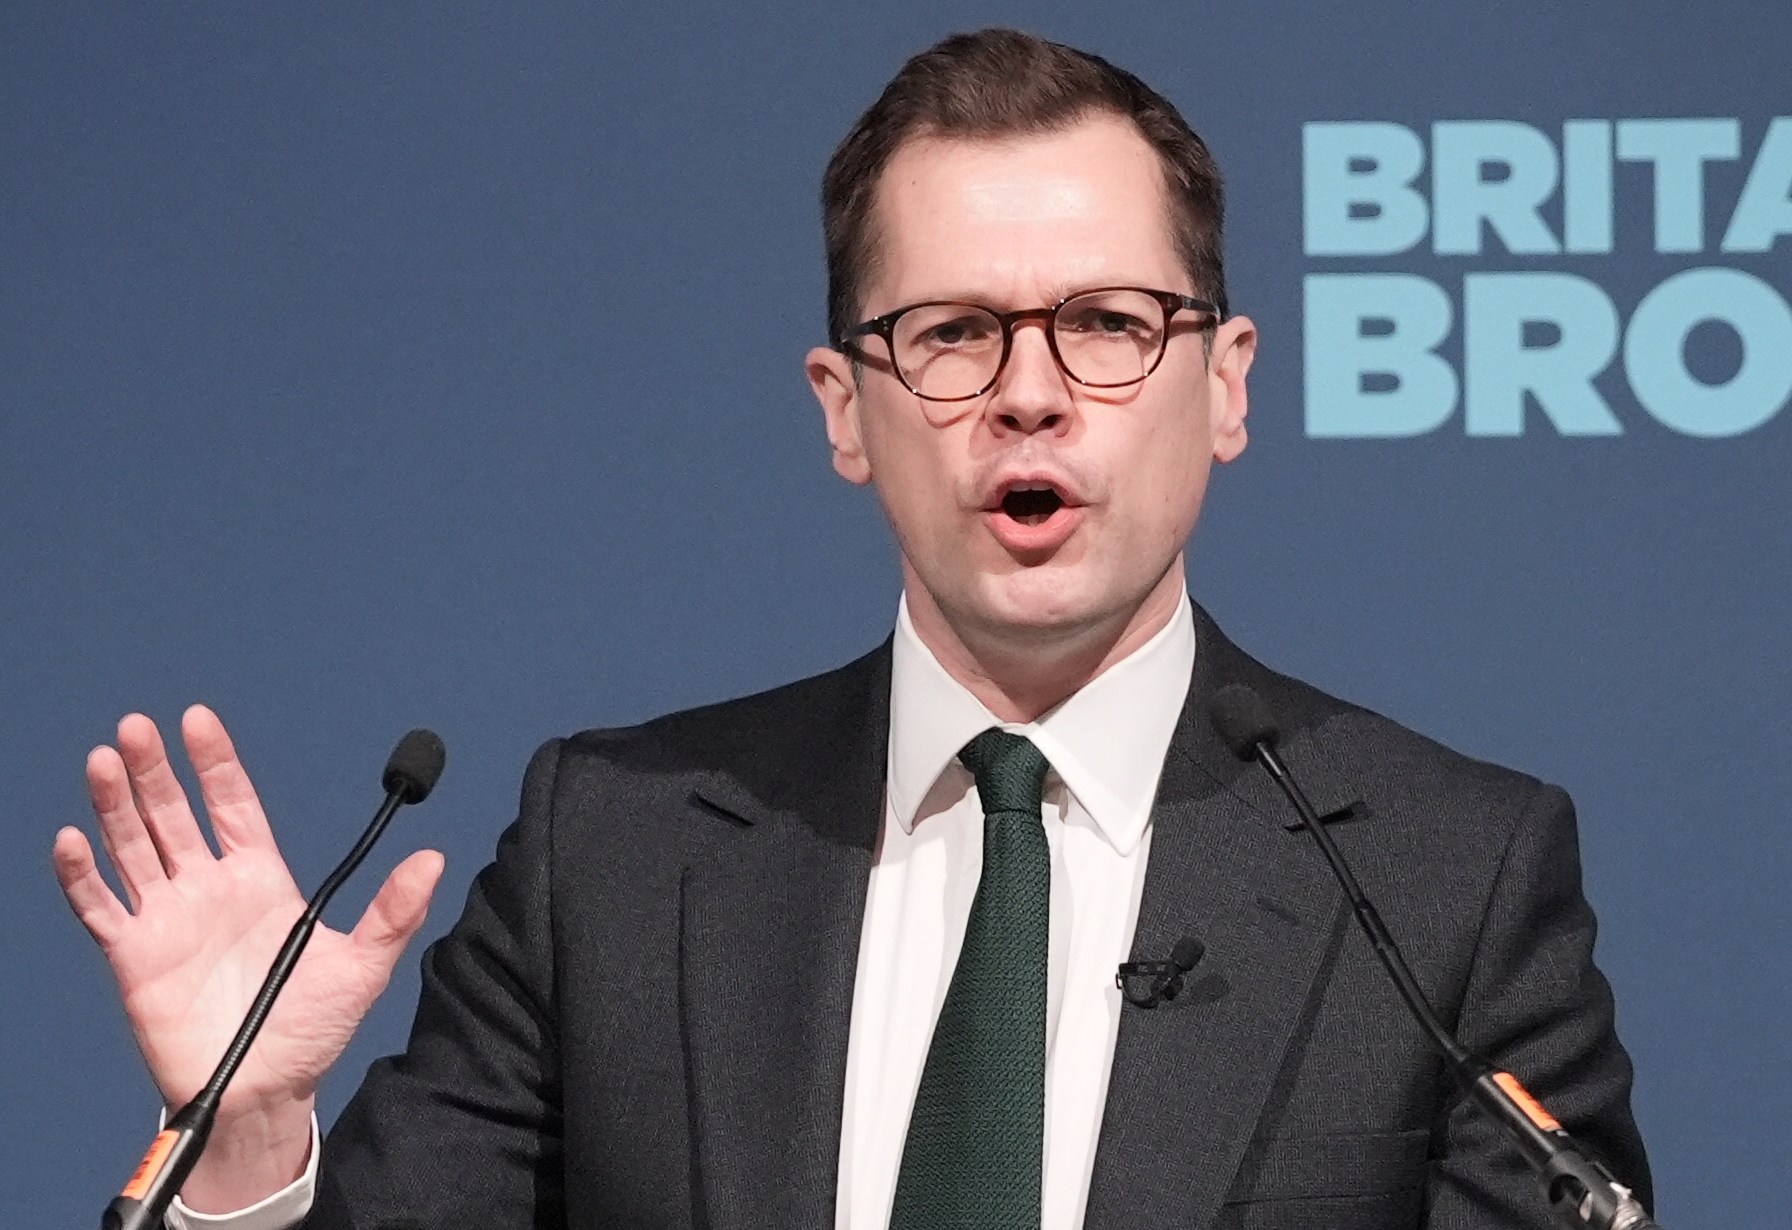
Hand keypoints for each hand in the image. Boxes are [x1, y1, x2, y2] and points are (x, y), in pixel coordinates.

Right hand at [52, 705, 444, 1210]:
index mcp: (259, 880)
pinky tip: (72, 840)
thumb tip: (434, 859)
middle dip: (155, 771)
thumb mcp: (363, 966)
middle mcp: (207, 889)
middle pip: (173, 815)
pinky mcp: (133, 956)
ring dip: (115, 805)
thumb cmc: (312, 1030)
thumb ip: (394, 911)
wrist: (265, 1093)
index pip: (232, 804)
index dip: (215, 762)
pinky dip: (81, 875)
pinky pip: (99, 907)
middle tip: (137, 727)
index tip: (198, 719)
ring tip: (104, 760)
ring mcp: (167, 919)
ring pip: (132, 847)